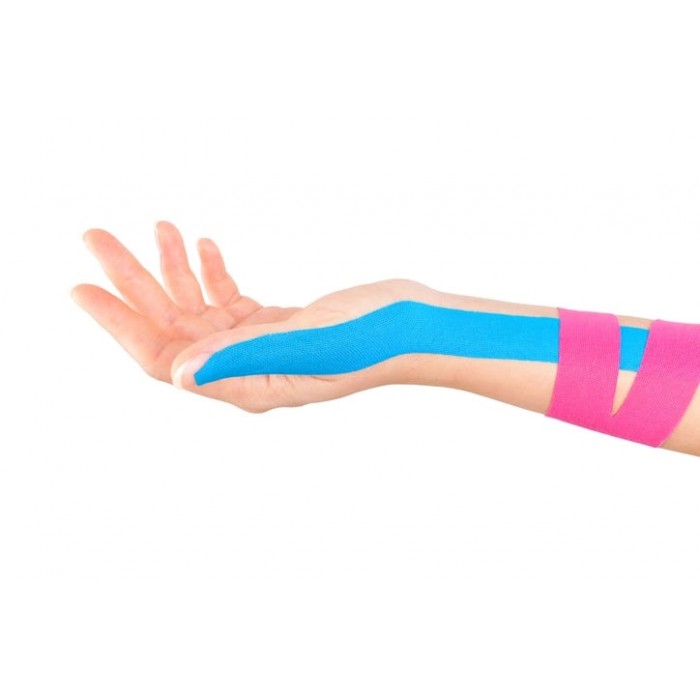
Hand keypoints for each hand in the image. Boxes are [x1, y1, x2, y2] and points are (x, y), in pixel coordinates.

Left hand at [72, 221, 432, 411]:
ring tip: (157, 225)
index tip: (81, 286)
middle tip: (96, 237)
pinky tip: (202, 245)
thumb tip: (177, 373)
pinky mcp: (278, 324)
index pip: (163, 358)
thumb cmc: (369, 339)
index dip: (120, 324)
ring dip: (173, 268)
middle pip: (172, 328)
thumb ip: (242, 357)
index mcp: (245, 383)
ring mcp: (261, 346)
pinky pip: (229, 300)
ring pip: (199, 309)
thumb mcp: (304, 347)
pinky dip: (212, 272)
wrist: (413, 325)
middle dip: (134, 283)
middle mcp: (246, 369)